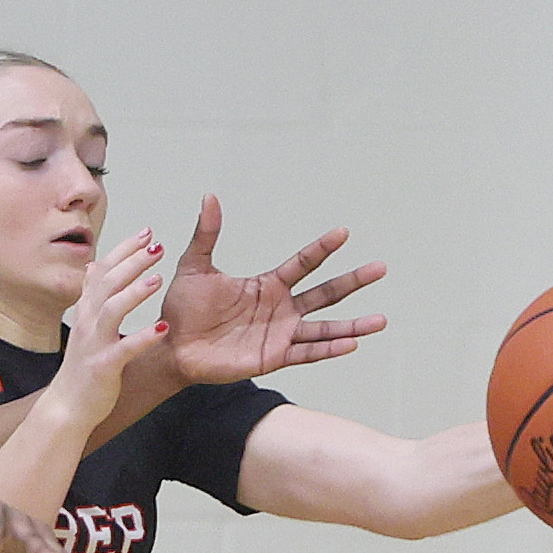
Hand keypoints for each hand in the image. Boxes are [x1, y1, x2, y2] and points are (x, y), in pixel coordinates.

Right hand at [45, 230, 171, 426]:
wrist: (68, 406)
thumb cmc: (83, 366)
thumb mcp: (86, 325)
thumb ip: (92, 295)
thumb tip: (94, 265)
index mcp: (86, 310)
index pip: (103, 270)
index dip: (124, 250)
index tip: (147, 232)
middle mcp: (87, 322)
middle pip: (107, 283)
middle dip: (132, 262)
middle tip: (157, 246)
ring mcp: (93, 343)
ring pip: (112, 310)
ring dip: (135, 293)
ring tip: (159, 279)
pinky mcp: (103, 367)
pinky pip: (124, 349)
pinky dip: (142, 338)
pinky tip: (162, 329)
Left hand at [158, 194, 387, 384]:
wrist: (171, 346)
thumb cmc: (182, 309)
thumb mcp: (195, 267)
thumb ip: (207, 235)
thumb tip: (210, 196)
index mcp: (267, 285)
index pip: (302, 263)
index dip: (322, 249)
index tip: (343, 232)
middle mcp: (280, 309)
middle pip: (324, 293)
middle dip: (352, 281)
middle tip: (380, 268)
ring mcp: (280, 334)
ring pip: (324, 327)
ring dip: (353, 324)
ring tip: (382, 319)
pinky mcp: (273, 357)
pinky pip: (306, 353)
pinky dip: (329, 349)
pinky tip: (351, 343)